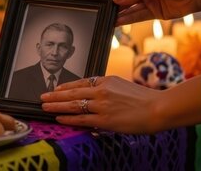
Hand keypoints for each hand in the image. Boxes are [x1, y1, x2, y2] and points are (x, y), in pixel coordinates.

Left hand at [41, 76, 163, 133]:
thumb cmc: (145, 99)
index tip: (56, 88)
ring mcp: (102, 105)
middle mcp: (102, 91)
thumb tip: (95, 95)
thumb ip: (108, 89)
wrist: (159, 108)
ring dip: (57, 106)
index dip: (66, 86)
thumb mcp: (123, 86)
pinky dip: (68, 118)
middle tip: (42, 96)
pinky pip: (82, 119)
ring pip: (73, 105)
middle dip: (55, 95)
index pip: (81, 82)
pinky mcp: (105, 119)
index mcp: (107, 80)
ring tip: (45, 106)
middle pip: (72, 93)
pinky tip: (59, 117)